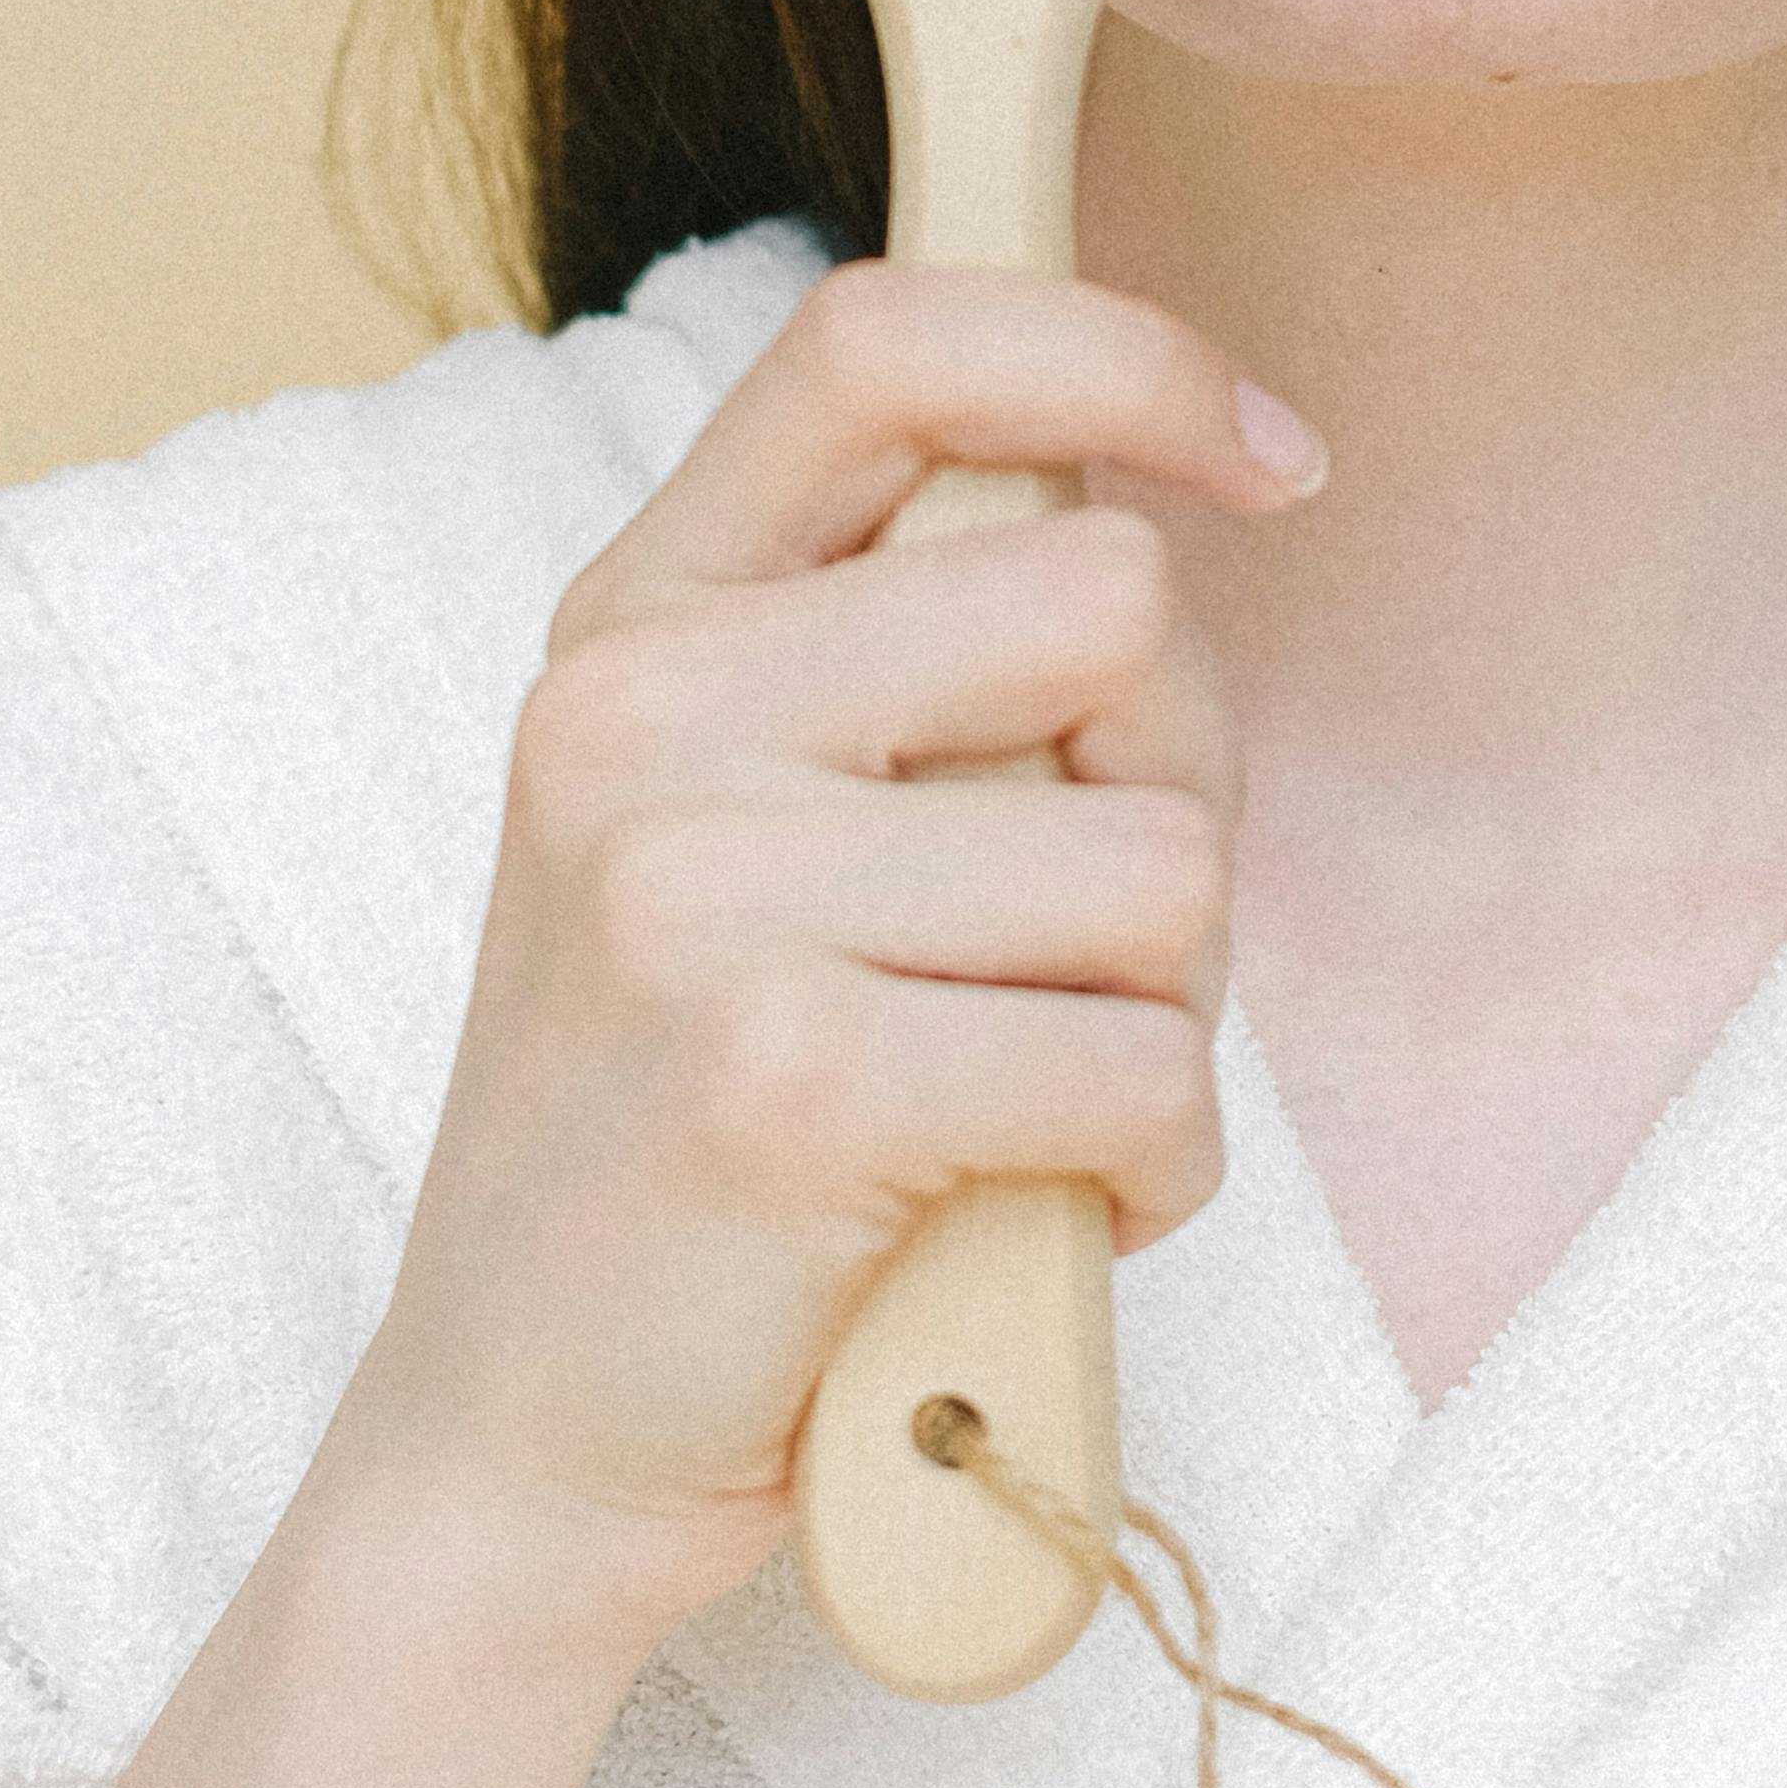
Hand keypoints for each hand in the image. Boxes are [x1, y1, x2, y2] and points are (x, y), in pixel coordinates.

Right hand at [309, 257, 1323, 1673]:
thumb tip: (1175, 515)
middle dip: (1174, 794)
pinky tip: (1030, 1215)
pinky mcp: (786, 1078)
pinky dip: (1149, 1169)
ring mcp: (693, 893)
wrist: (519, 1449)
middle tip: (1075, 957)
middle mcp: (637, 718)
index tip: (1267, 463)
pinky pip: (1144, 1066)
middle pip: (1112, 607)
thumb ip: (903, 664)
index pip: (891, 339)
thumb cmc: (698, 1143)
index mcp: (634, 622)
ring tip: (1023, 1107)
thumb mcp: (738, 837)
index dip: (1122, 356)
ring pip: (1162, 864)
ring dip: (1166, 1019)